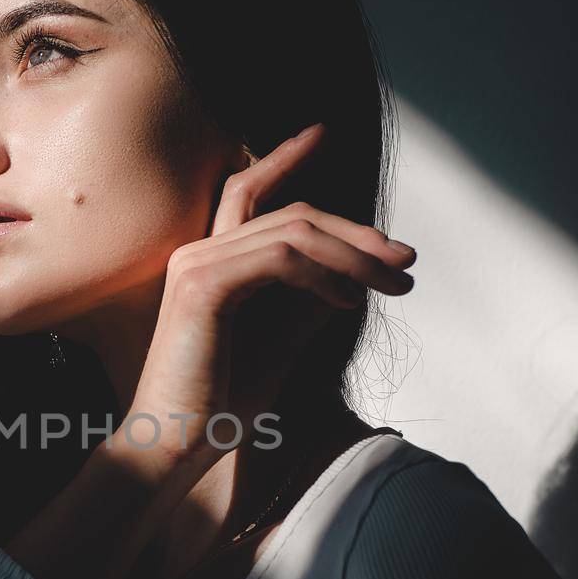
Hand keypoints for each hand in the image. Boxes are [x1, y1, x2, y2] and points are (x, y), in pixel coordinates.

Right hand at [122, 123, 415, 470]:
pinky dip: (327, 276)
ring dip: (357, 255)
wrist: (171, 446)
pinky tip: (352, 302)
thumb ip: (306, 307)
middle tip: (406, 257)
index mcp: (207, 262)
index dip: (283, 156)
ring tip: (397, 282)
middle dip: (356, 230)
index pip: (247, 190)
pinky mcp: (206, 286)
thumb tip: (353, 280)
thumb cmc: (216, 409)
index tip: (323, 132)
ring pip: (294, 232)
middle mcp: (197, 252)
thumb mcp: (277, 349)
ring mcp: (197, 265)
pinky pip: (283, 261)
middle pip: (289, 211)